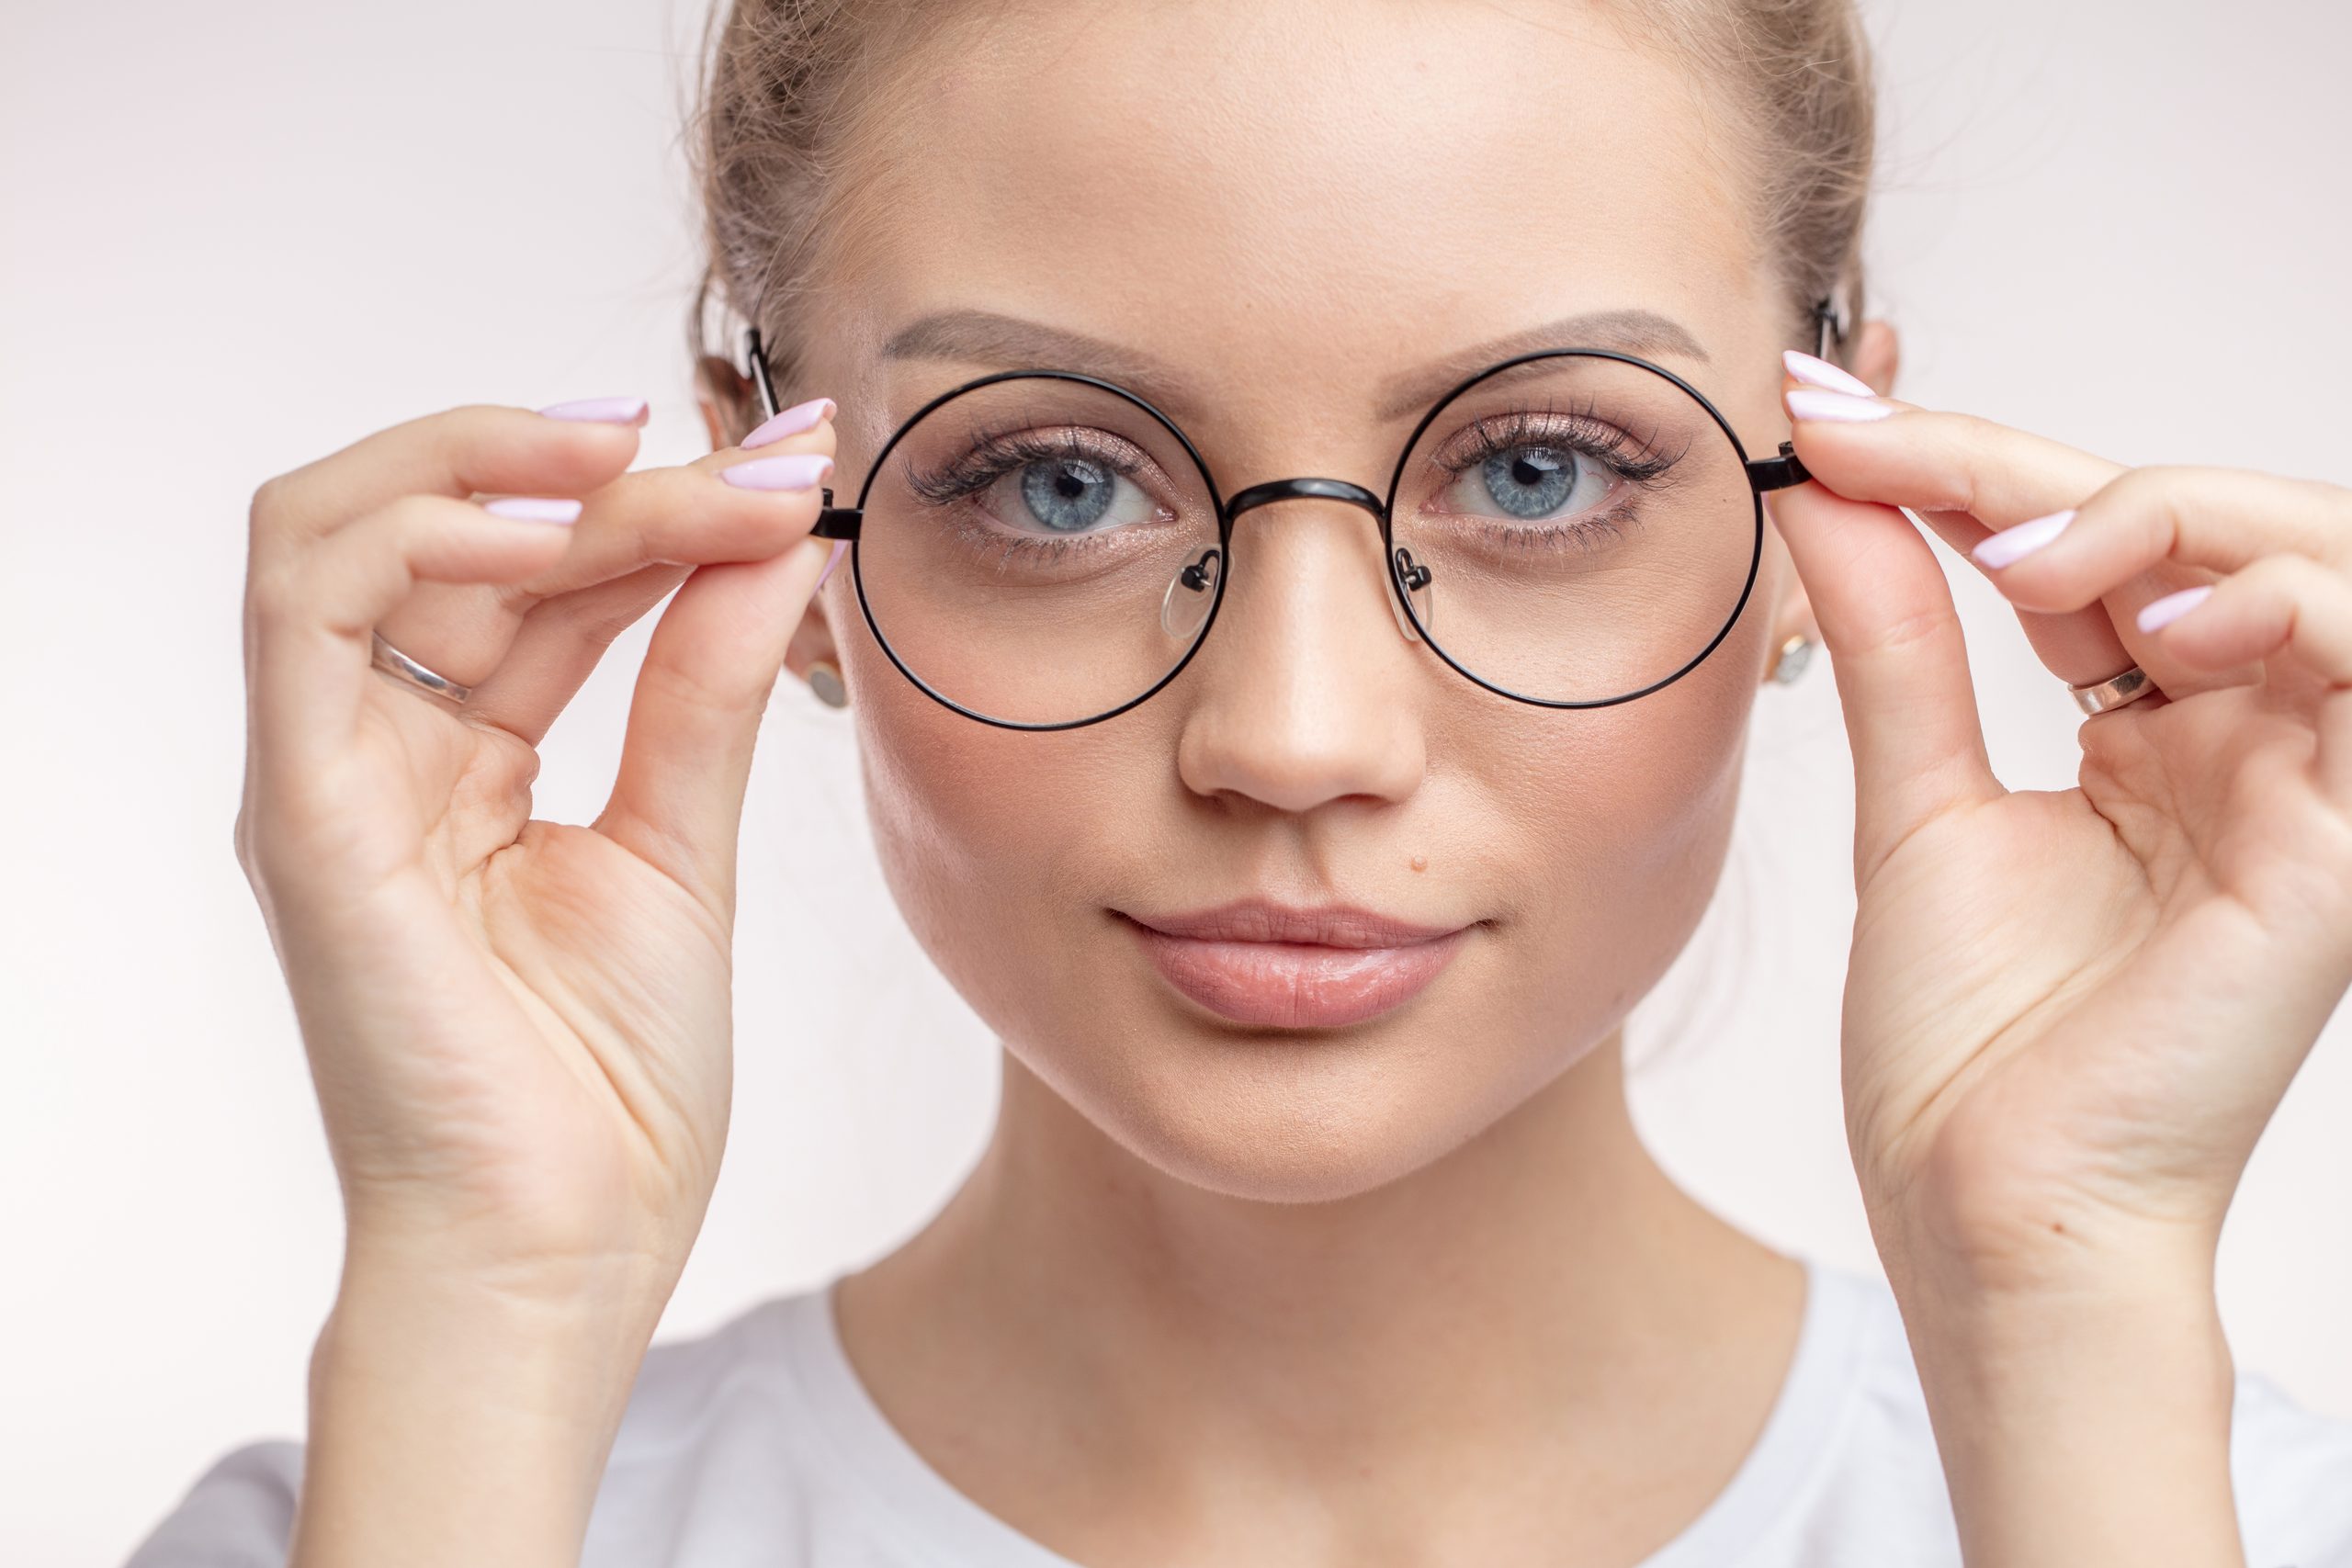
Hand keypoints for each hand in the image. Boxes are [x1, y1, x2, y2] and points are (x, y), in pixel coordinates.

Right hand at [235, 396, 836, 1309]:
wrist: (564, 1252)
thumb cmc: (609, 1089)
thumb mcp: (684, 847)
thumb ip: (704, 686)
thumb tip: (772, 538)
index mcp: (458, 764)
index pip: (535, 580)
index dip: (657, 504)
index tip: (790, 468)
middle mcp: (376, 751)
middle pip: (455, 538)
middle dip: (609, 474)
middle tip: (755, 454)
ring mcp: (326, 775)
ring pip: (347, 529)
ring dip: (505, 464)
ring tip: (657, 458)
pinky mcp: (304, 812)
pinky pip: (309, 607)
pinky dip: (425, 528)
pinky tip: (566, 521)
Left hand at [1766, 372, 2351, 1302]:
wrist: (1985, 1205)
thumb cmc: (1964, 1048)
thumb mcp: (1912, 804)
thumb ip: (1896, 645)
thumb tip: (1830, 495)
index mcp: (2156, 730)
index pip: (2088, 545)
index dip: (1964, 465)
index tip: (1822, 413)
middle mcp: (2245, 739)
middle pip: (2194, 522)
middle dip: (2028, 464)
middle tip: (1877, 448)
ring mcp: (2309, 783)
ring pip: (2311, 553)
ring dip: (2169, 511)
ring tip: (2016, 552)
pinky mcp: (2347, 843)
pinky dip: (2281, 604)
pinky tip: (2157, 621)